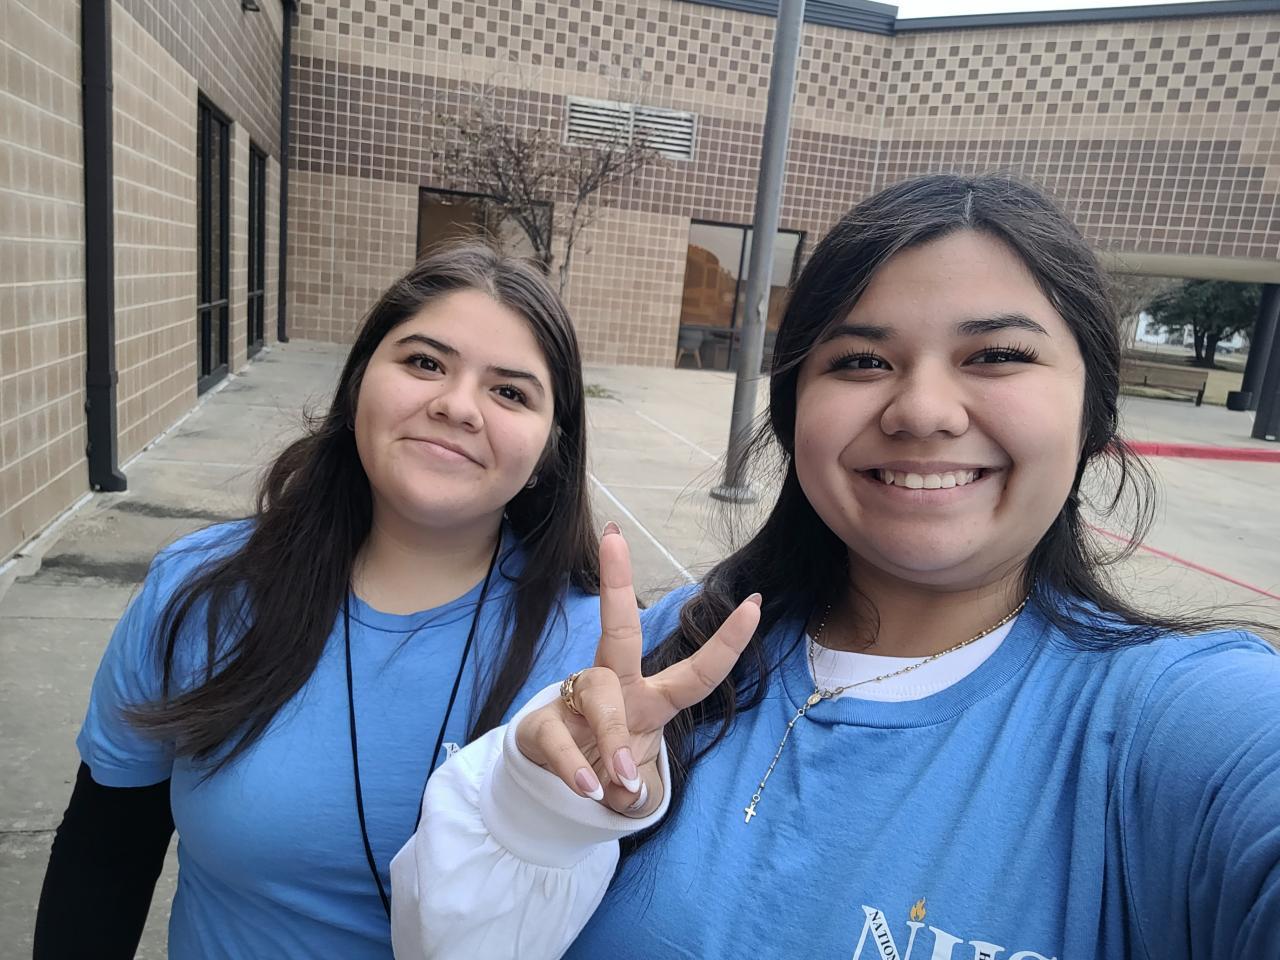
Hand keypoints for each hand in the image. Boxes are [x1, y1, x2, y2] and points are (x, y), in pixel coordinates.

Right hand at [516, 523, 760, 815]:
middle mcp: (615, 687)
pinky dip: (576, 765)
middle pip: (620, 631)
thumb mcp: (630, 782)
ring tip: (616, 780)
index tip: (755, 603)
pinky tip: (588, 787)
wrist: (550, 782)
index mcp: (650, 697)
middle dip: (617, 584)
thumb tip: (628, 795)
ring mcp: (576, 701)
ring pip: (599, 697)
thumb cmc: (604, 763)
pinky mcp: (542, 723)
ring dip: (612, 737)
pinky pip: (560, 736)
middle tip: (614, 539)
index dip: (728, 643)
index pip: (697, 670)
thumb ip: (634, 790)